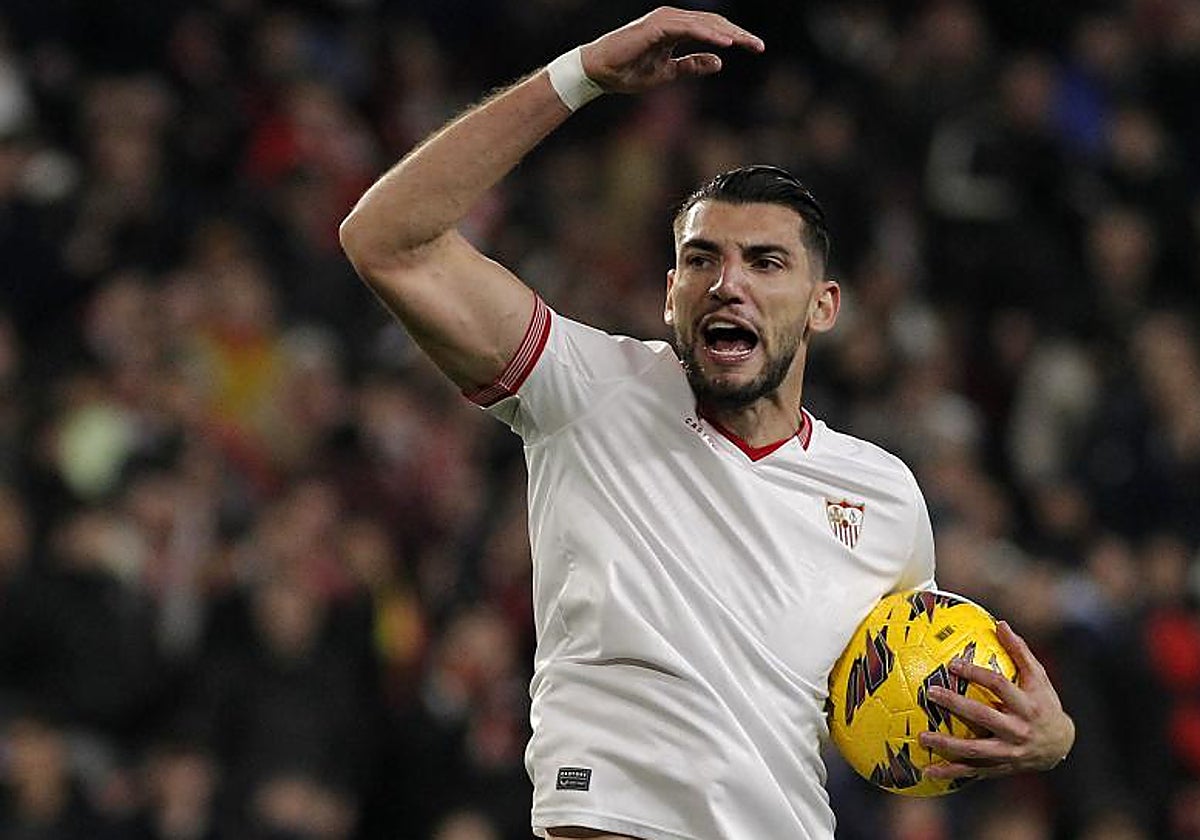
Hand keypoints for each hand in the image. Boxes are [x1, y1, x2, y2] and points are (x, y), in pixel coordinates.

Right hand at [580, 6, 764, 93]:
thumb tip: (719, 62)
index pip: (712, 30)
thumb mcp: (668, 73)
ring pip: (705, 23)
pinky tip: (726, 43)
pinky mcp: (657, 26)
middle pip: (714, 23)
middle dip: (739, 34)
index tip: (756, 48)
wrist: (600, 72)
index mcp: (676, 29)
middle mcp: (673, 20)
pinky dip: (708, 34)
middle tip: (759, 46)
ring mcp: (665, 20)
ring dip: (728, 33)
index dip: (736, 38)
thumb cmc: (628, 71)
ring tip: (748, 43)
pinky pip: (689, 28)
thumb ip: (691, 65)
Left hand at [918, 620, 1074, 781]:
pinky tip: (928, 771)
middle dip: (957, 706)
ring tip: (922, 737)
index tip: (952, 664)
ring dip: (948, 745)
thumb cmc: (1044, 702)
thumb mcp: (1039, 677)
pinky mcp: (1000, 767)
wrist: (1060, 745)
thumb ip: (1020, 652)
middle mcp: (1019, 730)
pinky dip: (950, 772)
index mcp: (1028, 705)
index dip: (976, 674)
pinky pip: (973, 771)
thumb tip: (1000, 623)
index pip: (999, 686)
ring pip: (976, 750)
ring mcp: (1009, 752)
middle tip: (931, 693)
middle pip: (984, 717)